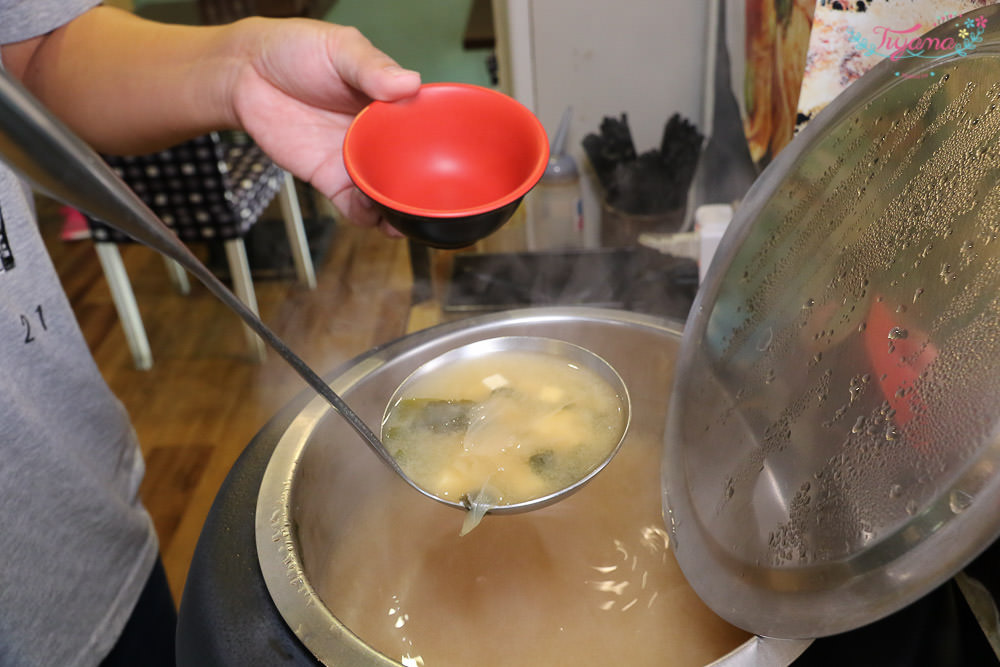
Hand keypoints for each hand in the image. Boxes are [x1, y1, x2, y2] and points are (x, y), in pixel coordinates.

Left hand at [229, 19, 420, 233]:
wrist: (245, 73)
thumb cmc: (293, 49)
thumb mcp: (340, 48)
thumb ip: (372, 66)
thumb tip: (408, 82)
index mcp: (389, 102)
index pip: (424, 126)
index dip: (440, 144)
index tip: (454, 158)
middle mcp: (377, 135)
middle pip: (410, 168)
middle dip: (424, 189)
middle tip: (434, 200)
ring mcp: (355, 159)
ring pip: (387, 193)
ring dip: (400, 210)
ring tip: (409, 217)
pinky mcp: (331, 178)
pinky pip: (356, 205)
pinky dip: (369, 216)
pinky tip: (376, 216)